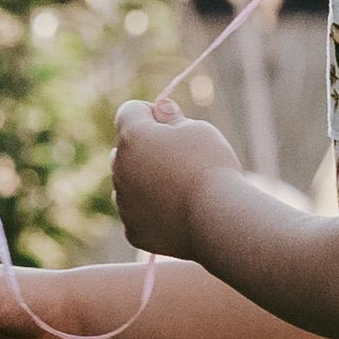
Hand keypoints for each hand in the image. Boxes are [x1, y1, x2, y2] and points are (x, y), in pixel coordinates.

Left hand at [114, 101, 239, 255]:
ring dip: (145, 181)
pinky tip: (178, 213)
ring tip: (181, 189)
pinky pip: (137, 214)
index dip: (152, 113)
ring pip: (128, 184)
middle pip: (125, 149)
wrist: (218, 220)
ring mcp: (124, 202)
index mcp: (133, 137)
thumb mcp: (199, 130)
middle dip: (146, 149)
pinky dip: (151, 211)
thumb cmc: (211, 168)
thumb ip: (174, 118)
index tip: (173, 124)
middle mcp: (119, 167)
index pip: (130, 111)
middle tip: (181, 159)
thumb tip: (161, 108)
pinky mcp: (132, 230)